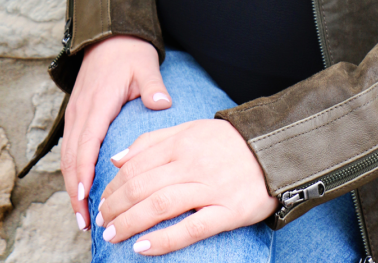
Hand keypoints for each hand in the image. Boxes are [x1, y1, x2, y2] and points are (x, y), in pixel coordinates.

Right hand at [61, 36, 171, 231]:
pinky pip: (71, 147)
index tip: (86, 199)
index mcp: (98, 104)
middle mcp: (81, 112)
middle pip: (72, 159)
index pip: (86, 145)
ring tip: (82, 215)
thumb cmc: (129, 52)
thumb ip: (153, 86)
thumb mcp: (145, 66)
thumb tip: (163, 104)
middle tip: (85, 222)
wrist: (109, 34)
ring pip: (68, 156)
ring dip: (72, 185)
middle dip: (76, 192)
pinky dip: (73, 171)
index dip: (84, 174)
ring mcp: (76, 113)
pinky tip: (81, 188)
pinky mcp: (77, 114)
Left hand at [95, 118, 277, 254]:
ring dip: (130, 223)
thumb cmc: (228, 143)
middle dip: (115, 206)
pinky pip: (191, 228)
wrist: (274, 150)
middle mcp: (193, 163)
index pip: (136, 165)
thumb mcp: (191, 130)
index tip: (103, 200)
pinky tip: (142, 247)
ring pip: (160, 206)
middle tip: (102, 221)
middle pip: (142, 186)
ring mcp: (211, 188)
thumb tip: (117, 158)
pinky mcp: (228, 211)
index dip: (114, 185)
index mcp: (182, 142)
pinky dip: (163, 240)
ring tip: (113, 236)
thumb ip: (154, 141)